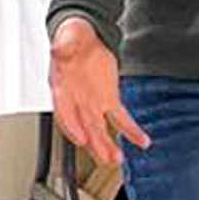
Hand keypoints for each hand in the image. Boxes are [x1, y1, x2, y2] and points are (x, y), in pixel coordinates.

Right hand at [48, 17, 150, 165]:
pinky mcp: (110, 100)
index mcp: (62, 89)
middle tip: (105, 158)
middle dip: (95, 144)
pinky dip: (131, 131)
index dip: (71, 127)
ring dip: (108, 146)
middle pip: (85, 127)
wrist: (82, 40)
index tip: (79, 138)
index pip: (64, 112)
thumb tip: (56, 47)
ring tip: (118, 159)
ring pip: (99, 130)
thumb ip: (63, 46)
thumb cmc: (72, 43)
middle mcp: (77, 101)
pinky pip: (120, 119)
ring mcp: (93, 104)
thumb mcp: (67, 40)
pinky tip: (142, 140)